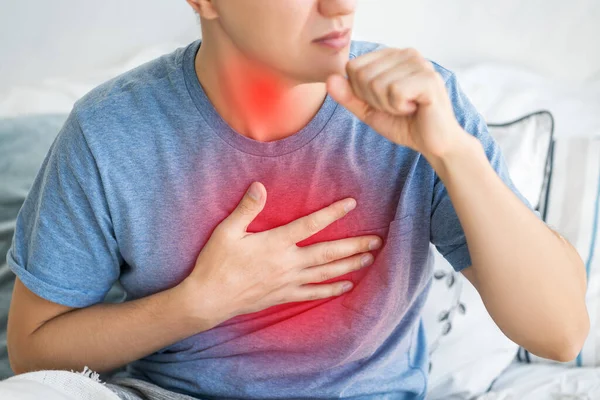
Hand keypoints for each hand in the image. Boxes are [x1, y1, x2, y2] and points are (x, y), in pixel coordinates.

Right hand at [182, 182, 382, 325]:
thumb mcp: (227, 231)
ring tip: (369, 258)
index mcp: (275, 243)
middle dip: (354, 245)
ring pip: (326, 273)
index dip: (332, 213)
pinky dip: (332, 289)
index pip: (310, 225)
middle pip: (328, 252)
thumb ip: (247, 208)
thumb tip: (259, 185)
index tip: (351, 204)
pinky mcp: (284, 296)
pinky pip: (313, 293)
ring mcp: (288, 282)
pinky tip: (347, 286)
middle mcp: (288, 263)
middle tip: (377, 239)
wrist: (208, 299)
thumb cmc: (216, 263)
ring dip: (350, 265)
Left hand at [326, 47, 467, 160]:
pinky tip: (415, 108)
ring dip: (388, 106)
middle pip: (362, 75)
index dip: (361, 93)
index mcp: (391, 56)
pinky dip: (399, 107)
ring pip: (377, 84)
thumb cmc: (404, 124)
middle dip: (374, 100)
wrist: (433, 143)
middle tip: (397, 107)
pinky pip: (394, 91)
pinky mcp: (428, 78)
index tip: (383, 101)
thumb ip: (349, 96)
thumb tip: (329, 79)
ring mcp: (419, 63)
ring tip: (407, 108)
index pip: (353, 67)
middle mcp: (406, 53)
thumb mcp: (369, 111)